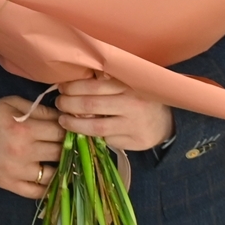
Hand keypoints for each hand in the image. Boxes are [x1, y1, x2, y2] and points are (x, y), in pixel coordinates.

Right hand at [0, 96, 66, 198]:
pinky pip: (37, 192)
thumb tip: (64, 117)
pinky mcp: (11, 185)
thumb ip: (39, 109)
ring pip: (53, 174)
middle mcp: (23, 152)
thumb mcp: (12, 104)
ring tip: (58, 160)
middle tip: (65, 143)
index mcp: (24, 129)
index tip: (69, 129)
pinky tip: (51, 178)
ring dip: (59, 167)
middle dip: (65, 147)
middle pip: (59, 152)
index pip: (60, 132)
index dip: (67, 129)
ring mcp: (17, 172)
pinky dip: (48, 187)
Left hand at [54, 77, 173, 150]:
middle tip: (59, 103)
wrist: (165, 121)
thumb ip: (105, 82)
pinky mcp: (134, 142)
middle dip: (68, 104)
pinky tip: (85, 131)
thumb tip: (71, 82)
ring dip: (74, 124)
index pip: (93, 86)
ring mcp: (134, 125)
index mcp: (128, 85)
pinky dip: (93, 136)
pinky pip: (107, 140)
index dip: (72, 87)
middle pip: (90, 106)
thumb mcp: (126, 85)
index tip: (61, 87)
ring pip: (95, 128)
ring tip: (63, 120)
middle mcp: (132, 104)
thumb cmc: (138, 98)